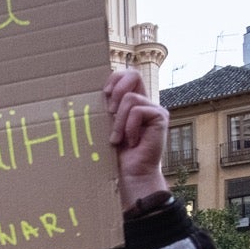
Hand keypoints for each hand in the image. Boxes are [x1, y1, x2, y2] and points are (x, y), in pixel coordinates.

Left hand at [103, 69, 169, 207]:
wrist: (132, 174)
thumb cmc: (117, 154)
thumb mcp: (107, 126)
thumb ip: (107, 108)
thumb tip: (89, 92)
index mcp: (134, 102)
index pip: (127, 75)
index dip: (115, 78)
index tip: (103, 94)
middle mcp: (147, 102)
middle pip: (134, 74)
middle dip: (117, 90)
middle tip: (110, 111)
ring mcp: (155, 109)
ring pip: (130, 99)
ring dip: (119, 122)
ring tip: (118, 139)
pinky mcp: (160, 116)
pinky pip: (137, 111)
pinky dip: (129, 128)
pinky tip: (132, 142)